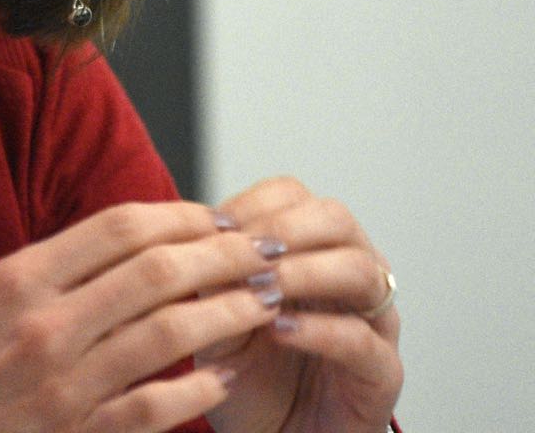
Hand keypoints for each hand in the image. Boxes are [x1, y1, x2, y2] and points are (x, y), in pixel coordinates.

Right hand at [0, 202, 286, 432]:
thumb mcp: (0, 289)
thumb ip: (67, 263)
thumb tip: (146, 239)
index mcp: (24, 276)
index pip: (120, 226)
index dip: (181, 215)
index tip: (218, 215)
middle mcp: (47, 322)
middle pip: (156, 271)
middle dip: (222, 255)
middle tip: (261, 249)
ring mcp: (66, 382)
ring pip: (170, 333)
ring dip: (230, 313)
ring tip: (264, 300)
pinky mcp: (79, 432)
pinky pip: (158, 407)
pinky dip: (200, 387)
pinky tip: (227, 372)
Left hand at [198, 177, 402, 432]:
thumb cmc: (244, 371)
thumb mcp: (213, 313)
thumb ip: (208, 272)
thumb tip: (190, 229)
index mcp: (309, 248)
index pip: (292, 196)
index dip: (254, 203)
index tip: (215, 224)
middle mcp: (347, 275)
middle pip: (336, 219)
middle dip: (285, 228)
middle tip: (244, 248)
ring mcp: (373, 322)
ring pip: (362, 271)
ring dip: (305, 272)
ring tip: (261, 288)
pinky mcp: (381, 374)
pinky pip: (363, 341)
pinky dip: (319, 330)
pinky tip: (279, 330)